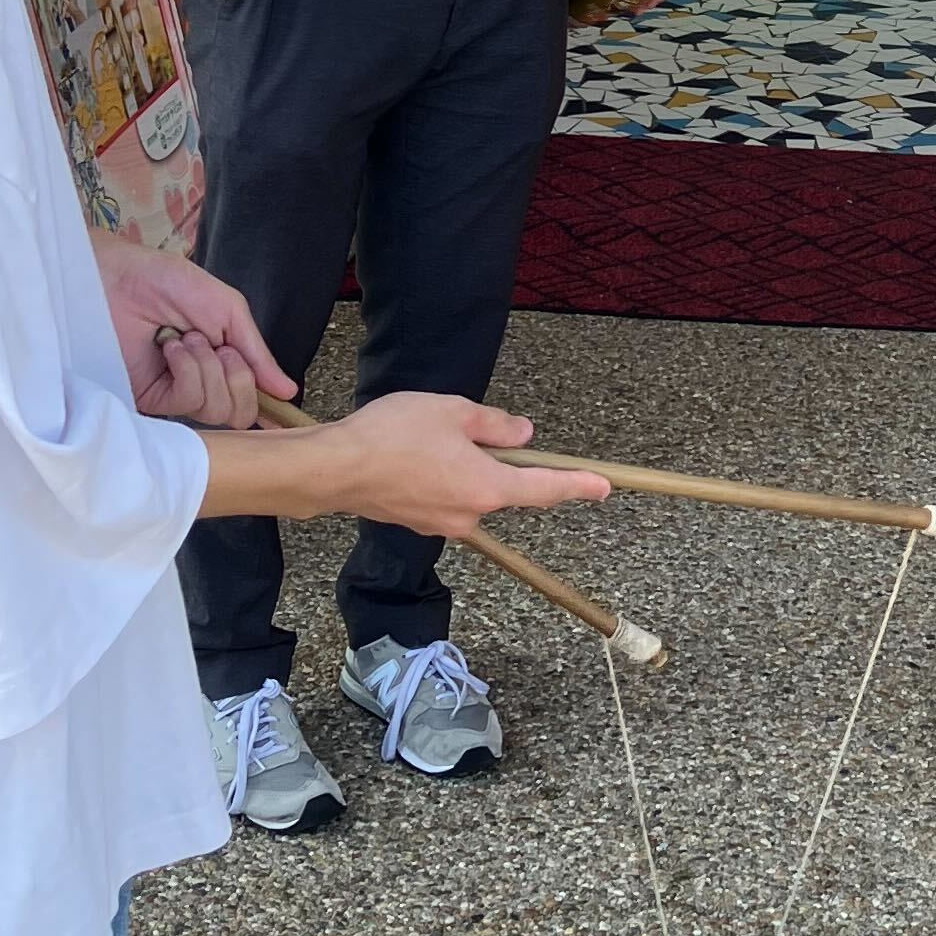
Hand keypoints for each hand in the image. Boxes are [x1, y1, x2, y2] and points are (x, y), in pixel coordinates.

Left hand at [95, 239, 292, 426]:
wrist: (119, 279)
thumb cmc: (168, 284)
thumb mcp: (227, 310)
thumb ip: (257, 352)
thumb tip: (287, 391)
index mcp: (221, 361)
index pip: (250, 398)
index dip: (267, 403)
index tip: (282, 405)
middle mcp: (200, 382)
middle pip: (240, 413)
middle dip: (240, 378)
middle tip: (222, 349)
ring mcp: (174, 393)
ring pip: (217, 410)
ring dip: (210, 369)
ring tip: (188, 340)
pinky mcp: (150, 399)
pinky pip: (188, 401)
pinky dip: (188, 371)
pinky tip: (172, 349)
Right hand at [320, 395, 614, 543]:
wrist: (333, 469)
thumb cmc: (392, 436)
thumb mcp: (453, 412)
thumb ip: (495, 425)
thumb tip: (522, 435)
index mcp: (487, 487)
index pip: (544, 489)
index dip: (577, 486)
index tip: (603, 488)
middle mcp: (470, 514)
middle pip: (506, 490)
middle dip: (506, 464)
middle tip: (486, 433)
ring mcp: (441, 523)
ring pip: (473, 492)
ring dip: (468, 467)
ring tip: (434, 435)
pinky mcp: (417, 521)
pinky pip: (446, 496)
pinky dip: (444, 476)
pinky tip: (418, 453)